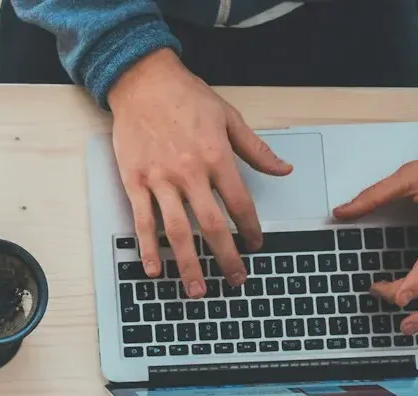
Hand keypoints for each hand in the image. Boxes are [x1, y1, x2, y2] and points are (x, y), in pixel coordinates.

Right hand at [108, 49, 291, 299]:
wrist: (144, 83)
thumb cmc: (186, 97)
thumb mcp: (228, 117)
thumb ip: (256, 149)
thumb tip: (283, 170)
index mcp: (216, 157)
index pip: (239, 203)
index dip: (251, 228)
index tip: (256, 245)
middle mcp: (189, 173)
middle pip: (212, 225)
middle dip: (226, 257)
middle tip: (235, 279)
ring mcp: (160, 181)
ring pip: (177, 231)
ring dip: (188, 264)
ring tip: (197, 289)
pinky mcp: (135, 183)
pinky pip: (143, 222)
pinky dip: (148, 249)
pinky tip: (155, 270)